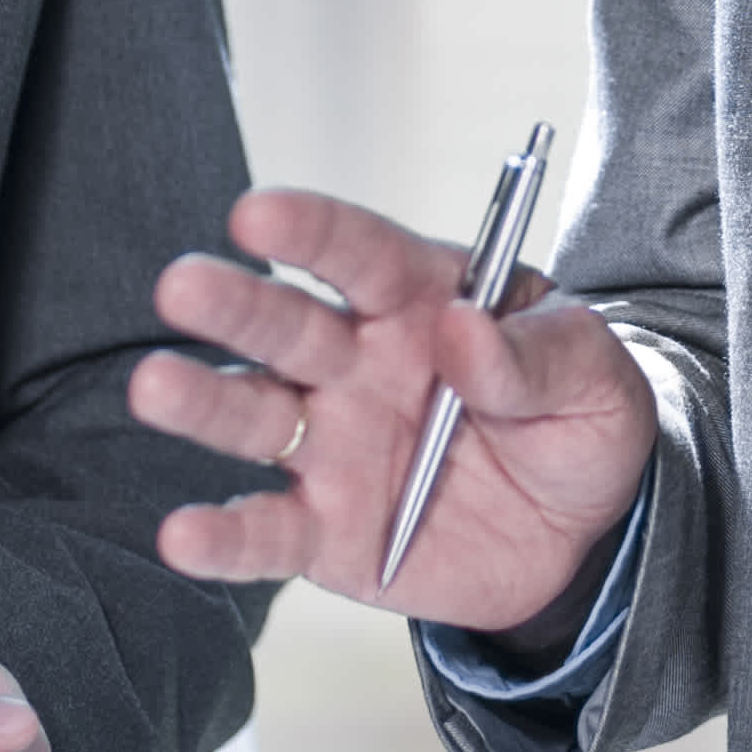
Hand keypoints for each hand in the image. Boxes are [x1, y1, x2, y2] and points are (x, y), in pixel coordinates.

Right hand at [132, 186, 657, 640]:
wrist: (585, 533)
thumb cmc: (580, 421)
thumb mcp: (596, 375)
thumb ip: (541, 353)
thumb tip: (470, 333)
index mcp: (420, 300)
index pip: (361, 254)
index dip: (310, 232)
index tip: (257, 215)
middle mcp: (356, 365)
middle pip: (286, 327)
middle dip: (234, 304)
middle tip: (183, 284)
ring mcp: (332, 448)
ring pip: (253, 417)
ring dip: (203, 402)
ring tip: (155, 387)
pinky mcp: (325, 533)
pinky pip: (266, 534)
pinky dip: (222, 537)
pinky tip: (181, 535)